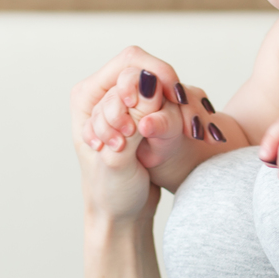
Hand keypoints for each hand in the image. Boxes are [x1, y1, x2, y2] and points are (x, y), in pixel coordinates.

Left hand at [80, 46, 233, 191]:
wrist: (122, 215)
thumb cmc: (110, 192)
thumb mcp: (119, 158)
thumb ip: (132, 120)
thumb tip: (148, 85)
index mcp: (87, 97)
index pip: (127, 63)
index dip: (154, 75)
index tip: (171, 101)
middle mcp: (105, 94)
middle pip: (145, 68)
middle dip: (164, 92)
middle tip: (171, 124)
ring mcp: (126, 103)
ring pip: (160, 85)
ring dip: (175, 105)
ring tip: (183, 135)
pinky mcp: (143, 115)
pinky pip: (167, 101)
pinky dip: (181, 113)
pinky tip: (191, 133)